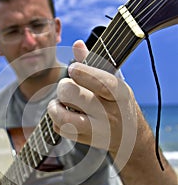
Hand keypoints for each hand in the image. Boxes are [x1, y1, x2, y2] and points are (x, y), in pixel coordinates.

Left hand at [48, 40, 137, 159]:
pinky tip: (65, 115)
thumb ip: (93, 64)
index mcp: (119, 94)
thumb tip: (77, 44)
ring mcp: (97, 130)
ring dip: (55, 107)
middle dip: (64, 88)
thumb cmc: (117, 102)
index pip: (101, 82)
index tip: (72, 68)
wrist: (130, 136)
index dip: (83, 73)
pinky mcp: (85, 140)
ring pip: (63, 117)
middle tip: (67, 88)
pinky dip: (56, 121)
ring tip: (59, 103)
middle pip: (73, 95)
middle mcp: (109, 113)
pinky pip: (60, 129)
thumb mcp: (113, 82)